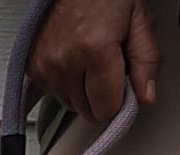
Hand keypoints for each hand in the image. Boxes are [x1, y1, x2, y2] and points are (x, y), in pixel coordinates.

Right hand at [28, 0, 160, 120]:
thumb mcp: (138, 18)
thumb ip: (146, 60)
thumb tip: (146, 96)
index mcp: (94, 50)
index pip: (106, 109)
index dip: (119, 100)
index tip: (122, 84)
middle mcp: (65, 61)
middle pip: (88, 111)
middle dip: (101, 95)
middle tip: (106, 65)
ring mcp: (46, 66)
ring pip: (71, 105)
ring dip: (82, 90)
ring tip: (89, 58)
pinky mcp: (33, 68)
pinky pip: (55, 94)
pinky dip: (66, 83)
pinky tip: (73, 59)